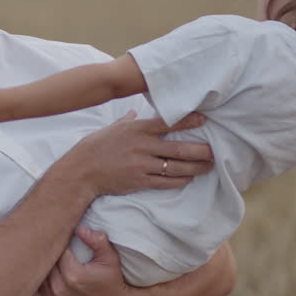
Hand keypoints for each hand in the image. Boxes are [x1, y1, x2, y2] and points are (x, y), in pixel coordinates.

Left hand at [29, 227, 134, 295]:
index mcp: (73, 275)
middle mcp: (60, 289)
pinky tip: (36, 273)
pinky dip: (33, 282)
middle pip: (44, 262)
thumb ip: (97, 241)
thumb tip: (80, 229)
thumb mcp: (110, 258)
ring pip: (37, 275)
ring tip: (44, 256)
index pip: (56, 250)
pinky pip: (33, 292)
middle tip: (49, 243)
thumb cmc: (112, 280)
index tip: (60, 236)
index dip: (57, 241)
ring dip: (40, 266)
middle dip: (47, 252)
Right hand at [78, 111, 212, 196]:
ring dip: (195, 167)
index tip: (204, 119)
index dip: (188, 120)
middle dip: (200, 150)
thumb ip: (126, 121)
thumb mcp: (111, 129)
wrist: (81, 171)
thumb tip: (132, 113)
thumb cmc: (94, 147)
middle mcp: (142, 146)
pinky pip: (165, 182)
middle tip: (214, 151)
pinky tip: (188, 178)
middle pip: (178, 149)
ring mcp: (141, 165)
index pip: (167, 123)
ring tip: (208, 166)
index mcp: (136, 129)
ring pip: (175, 167)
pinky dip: (179, 180)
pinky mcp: (139, 181)